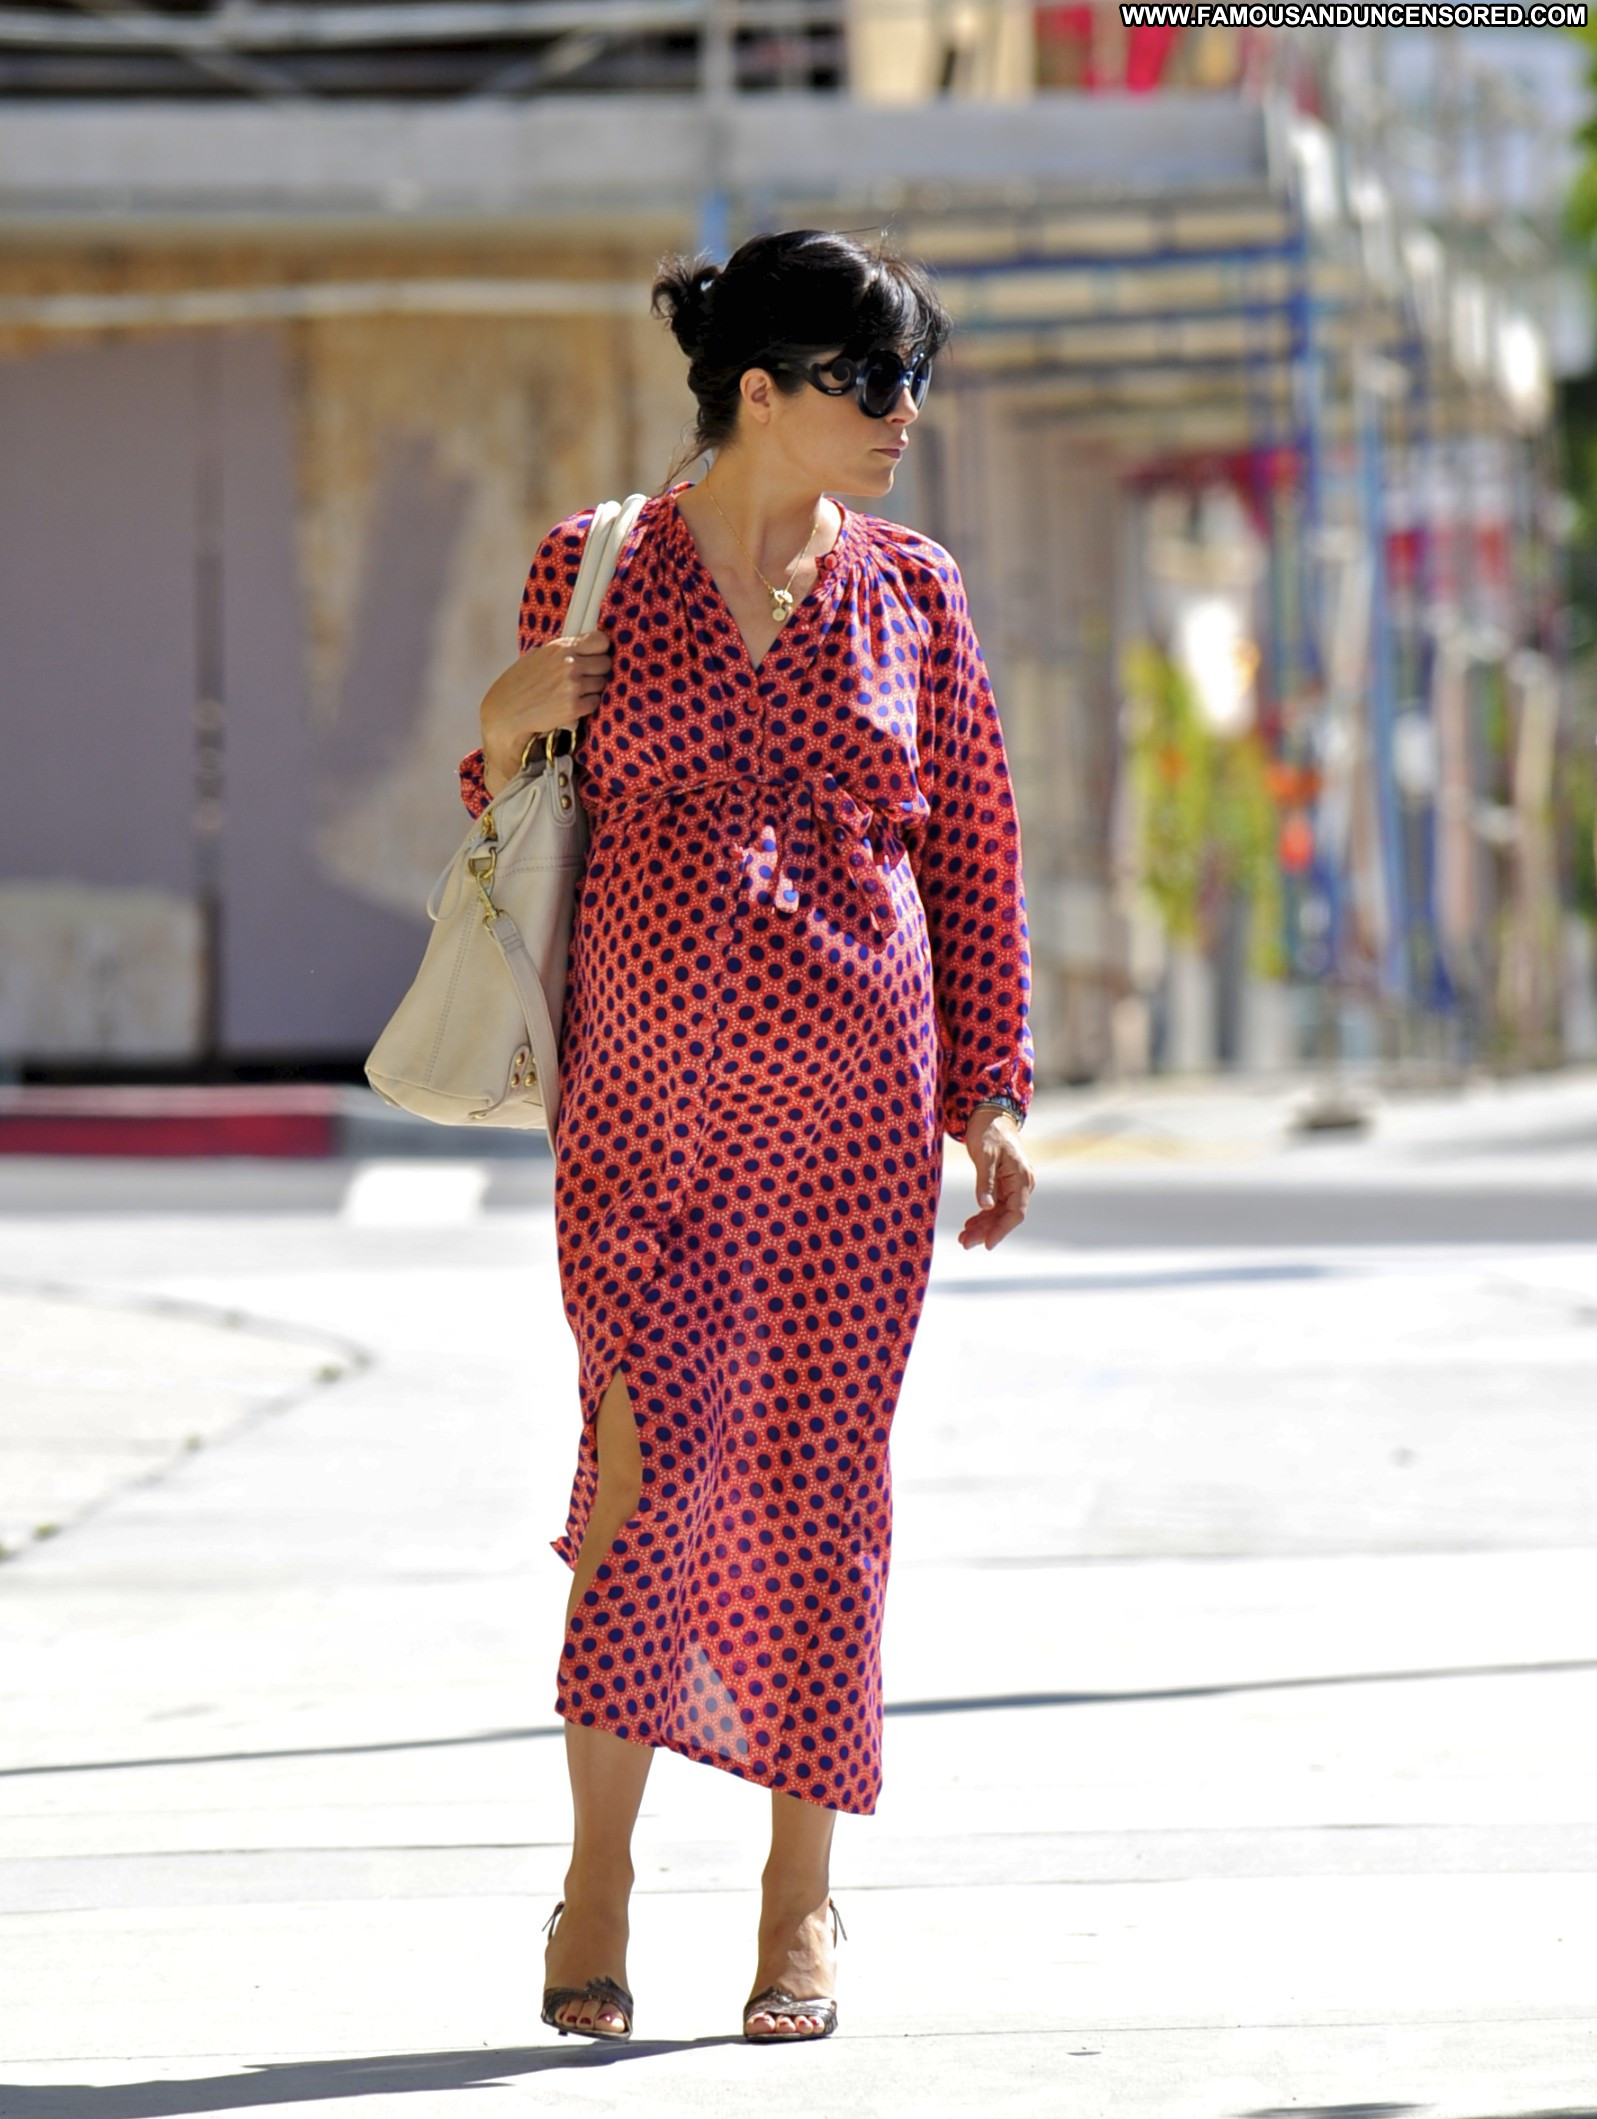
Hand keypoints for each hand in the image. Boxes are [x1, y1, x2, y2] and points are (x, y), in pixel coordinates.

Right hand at [479, 630, 611, 798]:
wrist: (506, 712)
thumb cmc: (519, 684)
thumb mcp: (537, 656)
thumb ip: (561, 650)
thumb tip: (584, 646)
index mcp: (560, 648)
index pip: (600, 640)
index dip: (600, 649)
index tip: (595, 655)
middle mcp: (569, 664)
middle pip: (605, 663)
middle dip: (597, 670)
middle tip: (584, 677)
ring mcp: (573, 686)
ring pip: (602, 683)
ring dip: (592, 688)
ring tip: (574, 692)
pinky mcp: (574, 707)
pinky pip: (596, 702)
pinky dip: (588, 704)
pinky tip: (573, 704)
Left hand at [957, 1107, 1034, 1249]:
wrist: (990, 1115)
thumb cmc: (988, 1132)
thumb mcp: (985, 1155)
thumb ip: (985, 1181)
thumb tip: (985, 1207)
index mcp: (1022, 1178)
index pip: (1016, 1213)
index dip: (1002, 1230)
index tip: (987, 1244)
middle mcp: (1021, 1184)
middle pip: (1006, 1216)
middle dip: (987, 1231)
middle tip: (964, 1243)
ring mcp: (1013, 1184)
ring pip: (999, 1213)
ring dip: (983, 1226)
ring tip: (963, 1238)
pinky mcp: (1003, 1183)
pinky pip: (995, 1205)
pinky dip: (983, 1216)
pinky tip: (969, 1224)